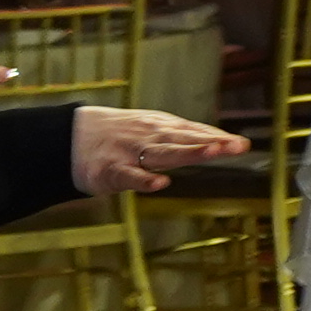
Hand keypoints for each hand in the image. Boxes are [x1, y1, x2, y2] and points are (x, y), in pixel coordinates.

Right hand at [65, 106, 242, 196]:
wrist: (68, 137)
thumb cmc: (119, 135)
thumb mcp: (152, 128)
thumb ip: (185, 136)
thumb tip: (225, 140)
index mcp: (160, 127)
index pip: (193, 132)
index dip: (218, 138)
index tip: (242, 144)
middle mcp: (148, 137)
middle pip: (184, 140)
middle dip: (211, 143)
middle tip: (236, 146)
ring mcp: (130, 153)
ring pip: (162, 153)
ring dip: (188, 152)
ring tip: (211, 152)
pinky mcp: (111, 171)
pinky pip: (130, 176)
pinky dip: (144, 180)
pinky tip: (160, 183)